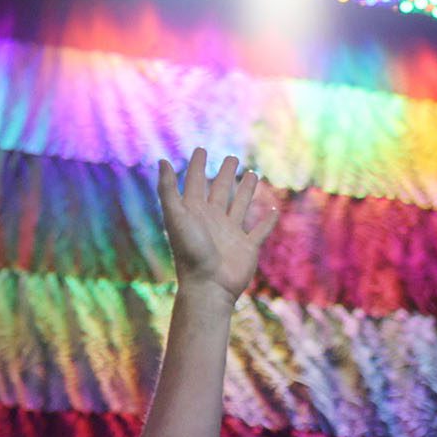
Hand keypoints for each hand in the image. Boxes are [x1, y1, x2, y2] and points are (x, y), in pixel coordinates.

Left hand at [157, 147, 279, 301]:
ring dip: (246, 191)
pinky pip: (260, 230)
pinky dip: (267, 221)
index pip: (195, 183)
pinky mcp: (247, 247)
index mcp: (193, 213)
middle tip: (232, 158)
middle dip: (225, 174)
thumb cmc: (190, 253)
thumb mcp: (176, 218)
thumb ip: (168, 191)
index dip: (196, 166)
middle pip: (220, 191)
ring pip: (240, 206)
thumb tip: (163, 161)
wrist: (208, 287)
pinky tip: (273, 210)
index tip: (201, 149)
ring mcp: (230, 234)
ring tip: (252, 174)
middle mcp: (212, 221)